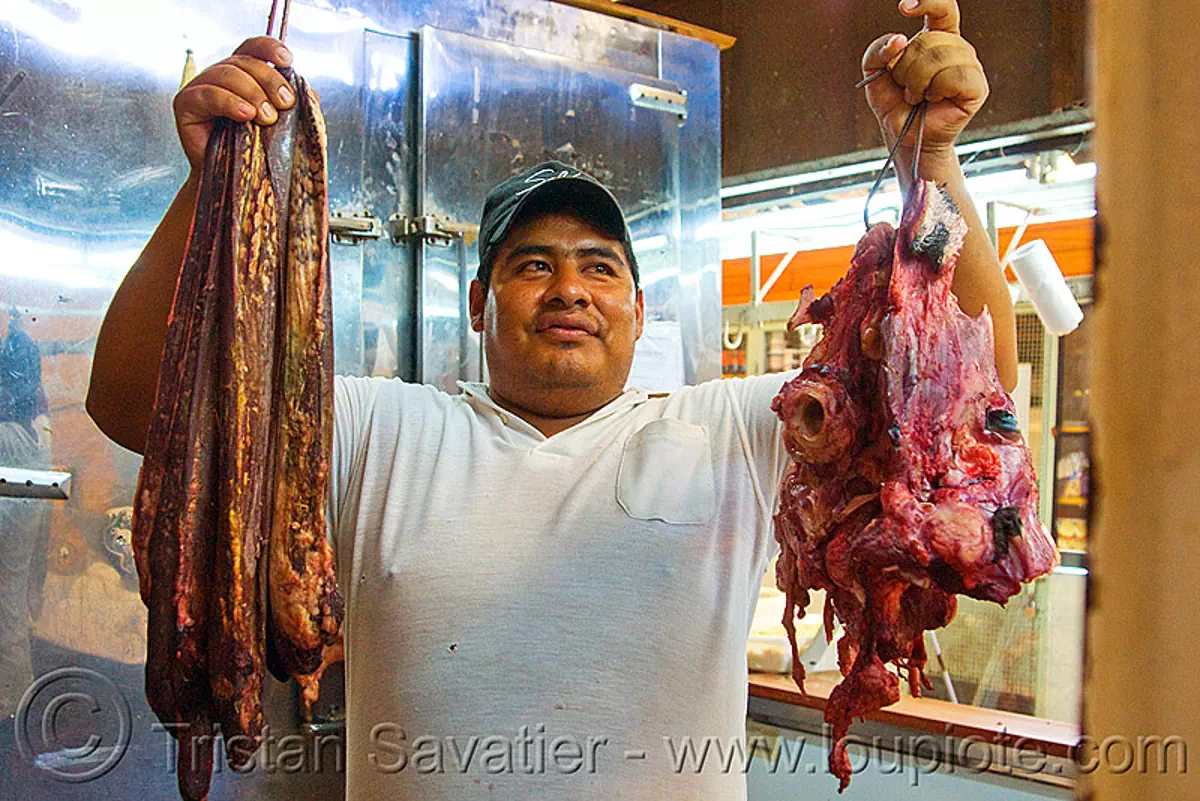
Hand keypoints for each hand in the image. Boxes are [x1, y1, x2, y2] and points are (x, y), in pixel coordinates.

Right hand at [173, 37, 295, 170]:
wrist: (235, 180)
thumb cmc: (259, 151)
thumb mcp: (286, 125)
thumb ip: (297, 105)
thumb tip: (309, 92)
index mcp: (244, 74)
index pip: (253, 48)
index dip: (269, 48)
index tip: (287, 60)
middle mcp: (221, 75)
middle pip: (244, 62)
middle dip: (269, 80)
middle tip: (285, 103)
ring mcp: (201, 86)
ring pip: (227, 75)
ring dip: (252, 93)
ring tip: (267, 117)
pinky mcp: (186, 103)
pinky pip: (208, 94)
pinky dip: (230, 102)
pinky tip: (246, 114)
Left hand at [862, 0, 987, 156]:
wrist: (903, 135)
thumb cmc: (894, 103)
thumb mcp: (875, 72)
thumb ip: (878, 50)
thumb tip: (899, 40)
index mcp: (936, 38)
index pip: (942, 9)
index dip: (928, 2)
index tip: (904, 6)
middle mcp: (956, 48)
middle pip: (929, 40)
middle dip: (905, 67)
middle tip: (906, 87)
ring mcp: (969, 66)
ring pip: (940, 57)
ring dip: (917, 81)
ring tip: (917, 95)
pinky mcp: (976, 87)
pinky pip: (954, 75)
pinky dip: (935, 89)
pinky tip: (933, 99)